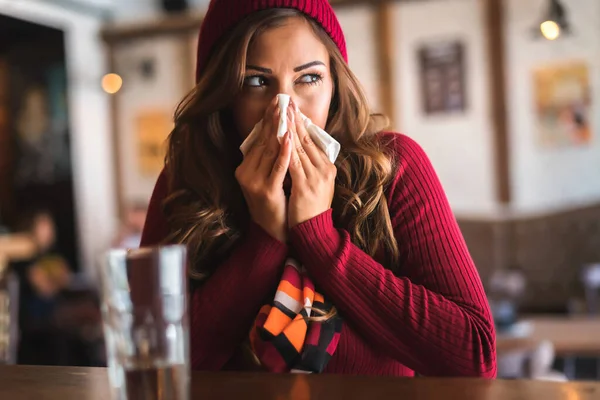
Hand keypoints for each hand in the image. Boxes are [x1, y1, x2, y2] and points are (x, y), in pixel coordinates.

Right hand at [235, 97, 292, 242]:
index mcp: (245, 168)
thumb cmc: (275, 204)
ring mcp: (254, 182)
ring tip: (285, 113)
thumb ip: (270, 159)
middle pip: (262, 142)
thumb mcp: (268, 178)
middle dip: (273, 120)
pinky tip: (289, 138)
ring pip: (269, 151)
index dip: (267, 121)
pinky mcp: (266, 190)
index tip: (276, 104)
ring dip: (278, 130)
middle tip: (280, 101)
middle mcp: (245, 173)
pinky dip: (284, 152)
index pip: (258, 140)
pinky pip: (277, 167)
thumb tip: (279, 134)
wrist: (273, 232)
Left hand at [287, 101, 336, 228]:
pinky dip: (286, 148)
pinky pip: (293, 163)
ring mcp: (316, 177)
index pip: (312, 140)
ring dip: (289, 128)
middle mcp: (324, 169)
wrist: (314, 231)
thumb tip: (297, 148)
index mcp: (327, 167)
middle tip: (285, 101)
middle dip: (294, 119)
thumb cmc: (310, 209)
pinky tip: (281, 136)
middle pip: (306, 139)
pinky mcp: (305, 186)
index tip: (291, 108)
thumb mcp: (314, 184)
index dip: (300, 123)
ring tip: (281, 112)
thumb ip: (309, 166)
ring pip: (299, 147)